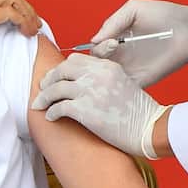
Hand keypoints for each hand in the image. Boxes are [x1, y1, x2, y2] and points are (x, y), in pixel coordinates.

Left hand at [31, 54, 164, 157]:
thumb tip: (81, 83)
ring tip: (39, 104)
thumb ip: (103, 77)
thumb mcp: (123, 82)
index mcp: (107, 66)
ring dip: (44, 97)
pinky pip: (58, 108)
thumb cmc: (138, 111)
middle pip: (62, 70)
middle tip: (42, 88)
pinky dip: (51, 112)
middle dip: (49, 79)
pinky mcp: (84, 111)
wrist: (148, 128)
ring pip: (55, 88)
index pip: (75, 59)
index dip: (62, 68)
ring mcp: (89, 92)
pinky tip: (50, 117)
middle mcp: (97, 75)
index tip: (56, 77)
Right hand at [89, 0, 187, 86]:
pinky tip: (123, 73)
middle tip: (113, 48)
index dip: (97, 46)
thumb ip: (112, 22)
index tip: (109, 41)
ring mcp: (130, 70)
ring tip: (117, 59)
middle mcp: (121, 56)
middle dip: (99, 57)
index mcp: (117, 39)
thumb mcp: (134, 10)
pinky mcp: (140, 80)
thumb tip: (93, 40)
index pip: (96, 48)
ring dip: (105, 71)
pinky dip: (116, 84)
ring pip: (106, 77)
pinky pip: (122, 87)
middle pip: (97, 64)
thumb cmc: (165, 15)